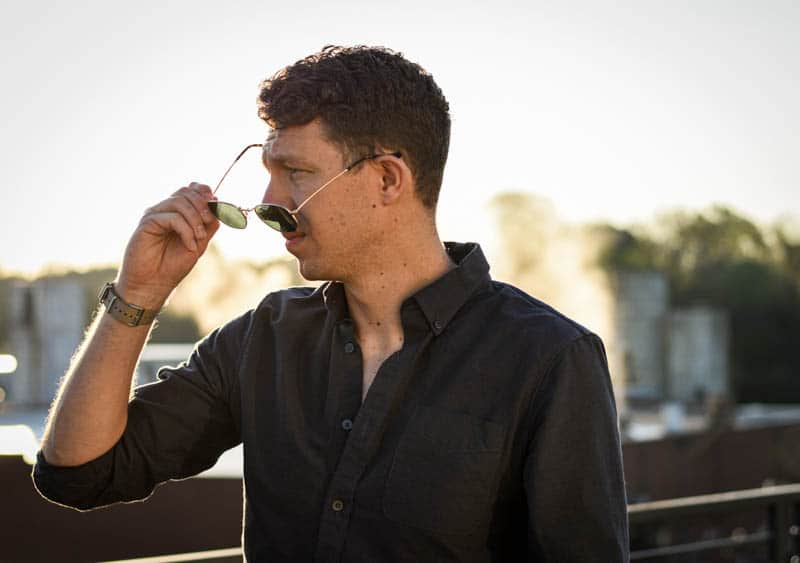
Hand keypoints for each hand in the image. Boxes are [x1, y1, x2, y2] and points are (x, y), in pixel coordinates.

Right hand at [116, 183, 219, 307]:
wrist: (152, 284)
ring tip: (199, 239)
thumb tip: (218, 204)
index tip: (216, 205)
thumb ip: (208, 225)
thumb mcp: (199, 243)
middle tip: (208, 223)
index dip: (205, 192)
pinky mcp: (147, 223)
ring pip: (180, 202)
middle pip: (186, 192)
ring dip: (195, 220)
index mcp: (176, 212)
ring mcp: (155, 215)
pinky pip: (172, 217)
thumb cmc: (173, 266)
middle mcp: (164, 210)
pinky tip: (189, 245)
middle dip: (203, 206)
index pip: (191, 189)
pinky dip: (186, 230)